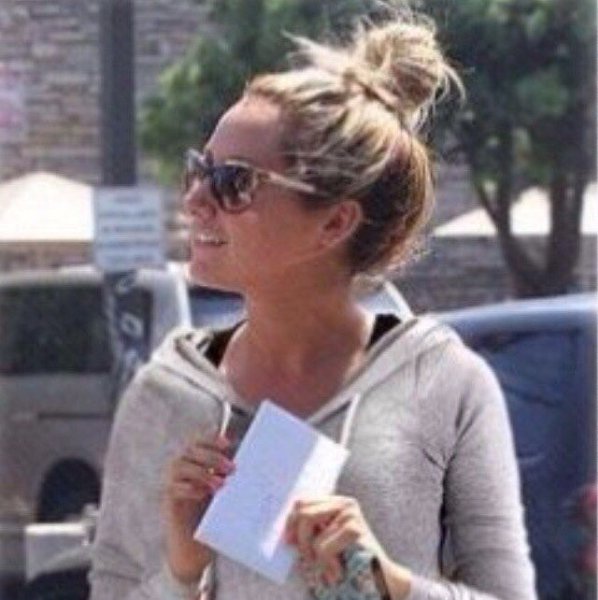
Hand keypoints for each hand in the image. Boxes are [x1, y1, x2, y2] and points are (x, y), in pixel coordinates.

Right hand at [162, 434, 234, 583]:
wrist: (196, 543)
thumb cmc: (213, 512)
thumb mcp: (224, 490)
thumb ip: (230, 476)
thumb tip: (255, 464)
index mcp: (194, 461)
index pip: (199, 442)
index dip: (212, 440)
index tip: (228, 443)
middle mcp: (181, 467)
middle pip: (190, 451)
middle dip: (211, 457)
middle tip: (231, 468)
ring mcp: (172, 482)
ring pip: (180, 466)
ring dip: (202, 472)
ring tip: (220, 485)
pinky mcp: (169, 500)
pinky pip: (174, 488)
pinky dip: (190, 488)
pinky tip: (203, 493)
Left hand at [285, 495, 411, 598]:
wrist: (379, 581)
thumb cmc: (348, 564)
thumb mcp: (325, 542)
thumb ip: (310, 531)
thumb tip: (285, 532)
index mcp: (335, 503)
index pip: (302, 503)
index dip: (291, 523)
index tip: (289, 543)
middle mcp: (344, 503)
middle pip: (303, 511)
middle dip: (300, 539)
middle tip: (308, 559)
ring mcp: (351, 513)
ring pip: (310, 528)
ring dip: (314, 556)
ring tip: (328, 569)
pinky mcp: (355, 528)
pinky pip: (322, 547)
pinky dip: (326, 565)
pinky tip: (338, 572)